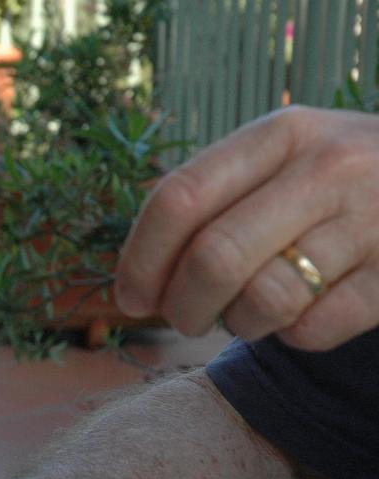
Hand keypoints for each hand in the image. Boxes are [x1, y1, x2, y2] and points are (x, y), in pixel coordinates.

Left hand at [116, 106, 378, 350]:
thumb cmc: (338, 185)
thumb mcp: (282, 161)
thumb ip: (213, 200)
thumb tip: (133, 282)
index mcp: (281, 133)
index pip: (179, 198)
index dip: (141, 260)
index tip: (131, 299)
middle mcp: (328, 167)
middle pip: (214, 256)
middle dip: (182, 306)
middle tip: (185, 320)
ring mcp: (372, 219)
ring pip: (263, 299)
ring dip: (239, 324)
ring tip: (249, 315)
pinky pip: (313, 330)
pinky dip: (293, 336)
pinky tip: (305, 314)